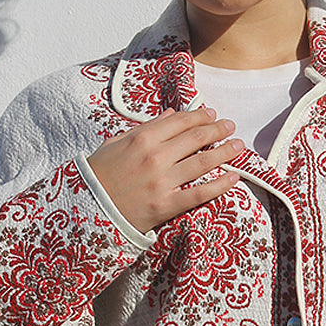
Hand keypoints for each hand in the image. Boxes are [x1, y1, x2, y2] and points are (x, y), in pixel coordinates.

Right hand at [88, 107, 242, 232]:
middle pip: (196, 138)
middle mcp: (155, 157)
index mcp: (141, 138)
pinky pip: (199, 193)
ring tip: (238, 147)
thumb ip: (143, 128)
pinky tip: (234, 178)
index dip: (199, 116)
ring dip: (225, 152)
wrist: (87, 210)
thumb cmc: (98, 175)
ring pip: (203, 162)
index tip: (211, 115)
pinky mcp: (166, 205)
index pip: (179, 121)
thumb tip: (169, 115)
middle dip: (217, 129)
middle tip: (230, 126)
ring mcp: (162, 181)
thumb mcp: (114, 144)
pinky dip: (220, 185)